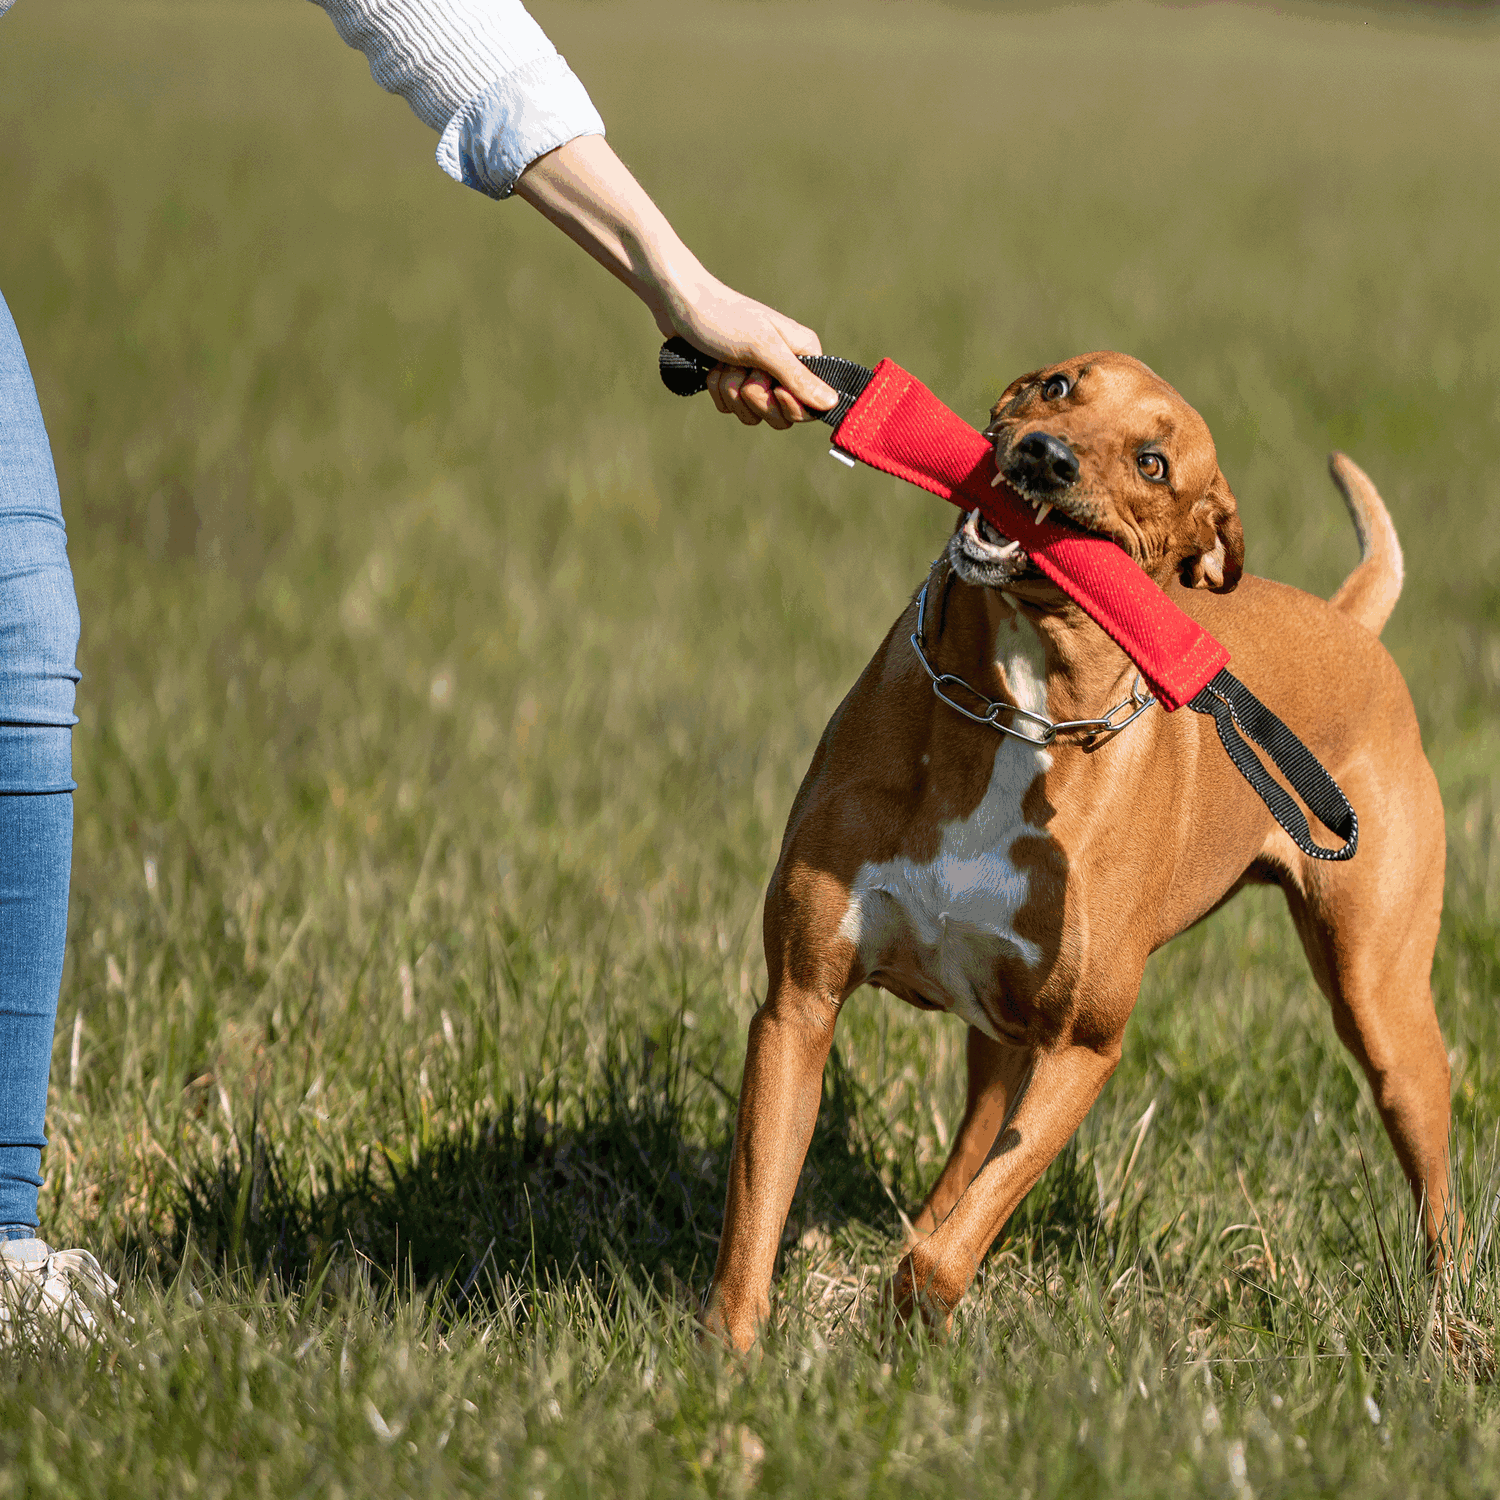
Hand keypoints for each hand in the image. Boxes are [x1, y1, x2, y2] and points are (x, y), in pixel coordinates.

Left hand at [662, 282, 836, 429]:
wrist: (678, 303)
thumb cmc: (722, 317)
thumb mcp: (763, 348)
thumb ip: (798, 378)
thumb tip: (832, 403)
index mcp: (802, 353)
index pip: (811, 404)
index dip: (791, 406)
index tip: (774, 389)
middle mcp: (784, 366)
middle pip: (781, 415)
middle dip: (754, 397)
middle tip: (743, 370)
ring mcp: (758, 375)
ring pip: (753, 413)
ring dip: (732, 391)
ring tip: (724, 363)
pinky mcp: (734, 381)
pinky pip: (732, 408)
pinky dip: (718, 391)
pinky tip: (713, 368)